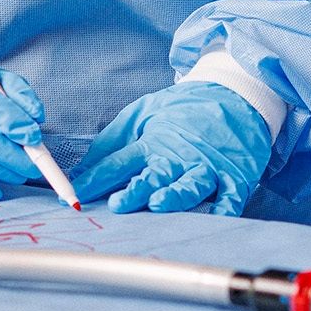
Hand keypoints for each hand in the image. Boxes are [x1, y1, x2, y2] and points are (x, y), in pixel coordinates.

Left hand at [73, 82, 271, 216]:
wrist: (233, 93)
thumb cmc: (182, 109)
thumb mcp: (141, 115)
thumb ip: (111, 143)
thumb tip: (81, 170)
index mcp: (153, 142)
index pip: (119, 162)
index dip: (96, 179)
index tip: (76, 195)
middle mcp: (179, 155)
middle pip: (155, 176)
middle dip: (136, 190)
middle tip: (118, 203)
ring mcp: (208, 165)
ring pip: (191, 184)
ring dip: (176, 195)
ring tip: (159, 204)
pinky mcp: (234, 173)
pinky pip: (231, 194)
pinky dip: (226, 207)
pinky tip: (218, 218)